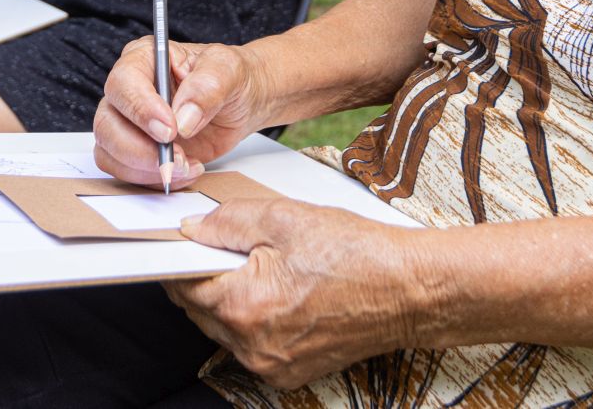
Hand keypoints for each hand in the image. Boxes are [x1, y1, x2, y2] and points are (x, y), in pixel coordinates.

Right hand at [94, 39, 272, 187]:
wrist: (241, 102)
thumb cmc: (230, 78)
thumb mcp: (228, 70)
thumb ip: (207, 87)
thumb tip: (183, 118)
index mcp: (143, 58)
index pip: (123, 83)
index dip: (141, 109)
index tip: (170, 130)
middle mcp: (128, 90)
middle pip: (107, 123)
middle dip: (141, 149)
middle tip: (178, 158)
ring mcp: (128, 122)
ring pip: (110, 152)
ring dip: (146, 168)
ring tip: (186, 164)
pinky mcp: (136, 149)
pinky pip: (125, 171)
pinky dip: (153, 179)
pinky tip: (185, 169)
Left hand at [165, 201, 426, 388]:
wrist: (408, 291)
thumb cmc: (356, 253)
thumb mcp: (285, 218)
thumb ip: (228, 222)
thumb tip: (193, 228)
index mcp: (244, 306)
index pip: (183, 284)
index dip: (184, 256)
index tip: (189, 240)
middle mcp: (252, 346)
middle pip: (200, 310)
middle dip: (208, 277)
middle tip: (237, 247)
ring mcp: (270, 365)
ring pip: (224, 329)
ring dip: (231, 300)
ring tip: (267, 269)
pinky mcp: (289, 374)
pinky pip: (251, 346)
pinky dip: (255, 321)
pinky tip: (283, 295)